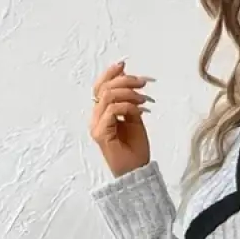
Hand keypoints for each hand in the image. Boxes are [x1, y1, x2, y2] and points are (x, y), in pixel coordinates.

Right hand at [90, 60, 154, 177]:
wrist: (137, 173)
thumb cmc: (136, 149)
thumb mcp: (134, 118)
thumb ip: (129, 100)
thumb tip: (128, 78)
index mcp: (101, 114)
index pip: (100, 87)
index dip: (111, 73)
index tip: (124, 65)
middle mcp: (95, 118)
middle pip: (103, 87)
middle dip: (124, 81)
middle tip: (142, 83)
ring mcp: (96, 126)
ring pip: (107, 96)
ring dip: (128, 93)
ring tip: (143, 99)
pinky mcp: (100, 133)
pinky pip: (112, 110)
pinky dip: (127, 106)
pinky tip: (139, 111)